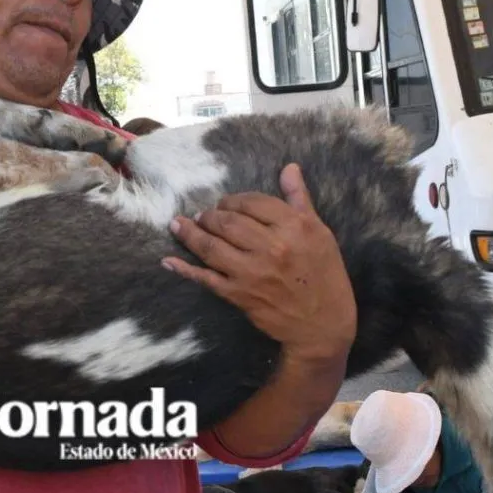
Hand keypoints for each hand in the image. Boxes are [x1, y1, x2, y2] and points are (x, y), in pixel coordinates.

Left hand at [162, 164, 355, 362]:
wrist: (323, 324)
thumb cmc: (324, 274)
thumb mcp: (319, 232)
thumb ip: (299, 199)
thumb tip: (289, 168)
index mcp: (294, 227)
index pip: (252, 202)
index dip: (234, 200)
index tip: (227, 204)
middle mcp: (271, 247)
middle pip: (227, 221)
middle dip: (210, 215)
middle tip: (205, 215)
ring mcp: (251, 272)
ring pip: (211, 246)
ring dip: (190, 233)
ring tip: (179, 225)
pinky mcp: (238, 294)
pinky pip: (205, 278)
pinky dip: (185, 269)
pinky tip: (168, 261)